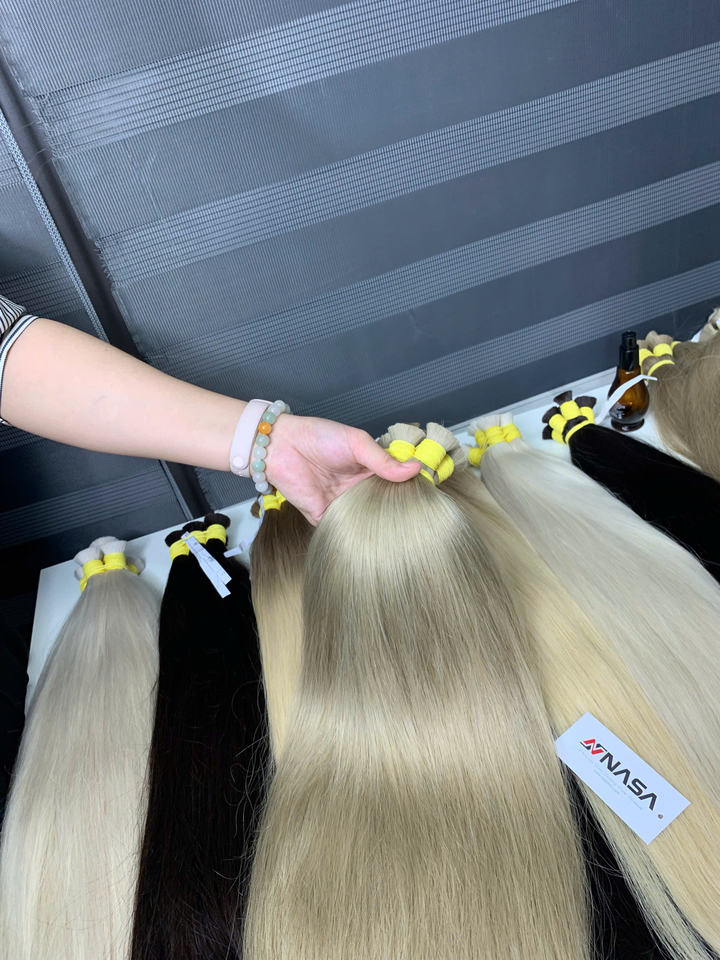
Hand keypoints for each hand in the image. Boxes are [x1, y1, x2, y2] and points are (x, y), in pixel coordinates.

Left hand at [264, 414, 419, 523]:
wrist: (281, 446)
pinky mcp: (324, 516)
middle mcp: (359, 488)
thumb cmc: (319, 436)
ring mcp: (343, 503)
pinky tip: (371, 544)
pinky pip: (343, 531)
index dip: (411, 490)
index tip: (429, 500)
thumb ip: (383, 460)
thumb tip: (416, 469)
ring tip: (401, 538)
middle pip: (384, 505)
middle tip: (419, 524)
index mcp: (369, 469)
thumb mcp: (357, 443)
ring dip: (379, 528)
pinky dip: (354, 537)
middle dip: (398, 513)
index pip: (396, 483)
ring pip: (366, 521)